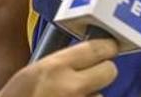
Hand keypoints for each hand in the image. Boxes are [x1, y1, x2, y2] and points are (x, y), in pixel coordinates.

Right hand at [0, 39, 117, 96]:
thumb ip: (59, 65)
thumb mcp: (30, 74)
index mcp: (54, 68)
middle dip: (103, 73)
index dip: (106, 48)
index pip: (97, 49)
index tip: (109, 48)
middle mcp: (70, 86)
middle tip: (92, 76)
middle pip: (109, 71)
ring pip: (101, 96)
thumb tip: (86, 58)